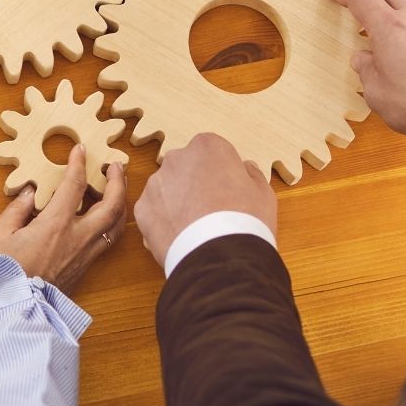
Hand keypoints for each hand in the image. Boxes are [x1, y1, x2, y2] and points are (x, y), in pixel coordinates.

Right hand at [0, 144, 127, 292]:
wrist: (15, 309)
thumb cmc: (4, 272)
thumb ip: (16, 210)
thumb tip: (29, 194)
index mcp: (56, 224)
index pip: (75, 185)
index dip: (79, 163)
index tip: (81, 149)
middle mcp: (78, 237)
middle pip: (112, 204)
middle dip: (118, 181)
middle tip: (115, 166)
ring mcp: (85, 254)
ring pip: (116, 225)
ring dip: (121, 202)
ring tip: (117, 188)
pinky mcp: (86, 267)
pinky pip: (108, 241)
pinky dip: (113, 223)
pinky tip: (106, 217)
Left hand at [135, 133, 275, 267]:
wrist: (220, 258)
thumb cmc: (246, 221)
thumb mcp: (263, 193)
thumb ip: (251, 175)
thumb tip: (246, 169)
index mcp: (207, 147)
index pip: (211, 151)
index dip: (220, 171)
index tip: (227, 190)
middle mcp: (177, 159)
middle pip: (185, 167)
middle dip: (194, 183)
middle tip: (210, 210)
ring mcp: (156, 184)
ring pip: (166, 189)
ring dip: (177, 202)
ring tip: (195, 228)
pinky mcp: (142, 210)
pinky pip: (153, 211)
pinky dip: (163, 221)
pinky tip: (180, 237)